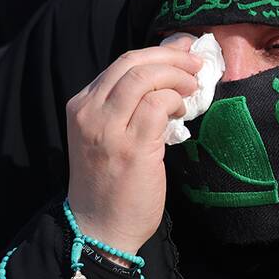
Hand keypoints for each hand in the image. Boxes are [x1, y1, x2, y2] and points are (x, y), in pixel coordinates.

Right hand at [65, 35, 200, 260]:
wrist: (99, 228)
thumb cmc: (111, 183)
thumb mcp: (109, 135)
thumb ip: (130, 105)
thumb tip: (169, 71)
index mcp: (82, 105)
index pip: (122, 64)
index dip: (159, 52)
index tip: (184, 50)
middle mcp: (89, 112)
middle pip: (132, 62)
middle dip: (171, 56)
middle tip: (196, 63)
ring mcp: (107, 130)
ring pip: (145, 77)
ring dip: (177, 76)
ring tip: (193, 86)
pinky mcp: (131, 148)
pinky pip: (157, 105)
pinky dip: (175, 101)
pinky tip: (182, 111)